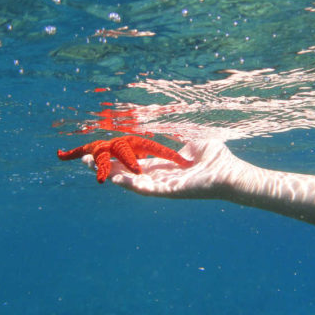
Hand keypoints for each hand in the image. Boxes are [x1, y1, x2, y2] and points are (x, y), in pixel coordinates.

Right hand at [85, 140, 246, 198]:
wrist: (232, 173)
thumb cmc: (217, 158)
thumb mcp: (194, 141)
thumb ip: (179, 135)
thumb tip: (168, 123)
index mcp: (164, 165)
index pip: (134, 161)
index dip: (117, 156)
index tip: (100, 149)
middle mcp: (160, 177)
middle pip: (127, 172)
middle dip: (105, 166)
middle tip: (82, 160)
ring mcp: (164, 186)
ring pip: (132, 182)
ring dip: (112, 175)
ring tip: (92, 168)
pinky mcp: (171, 192)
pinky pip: (147, 189)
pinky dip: (131, 185)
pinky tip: (116, 179)